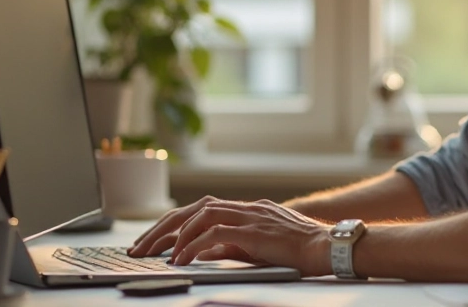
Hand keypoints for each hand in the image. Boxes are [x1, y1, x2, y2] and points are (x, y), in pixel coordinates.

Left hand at [129, 197, 332, 276]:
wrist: (328, 247)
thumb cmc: (299, 251)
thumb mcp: (257, 248)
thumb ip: (229, 247)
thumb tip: (199, 255)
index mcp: (247, 209)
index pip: (201, 209)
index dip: (173, 223)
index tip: (152, 242)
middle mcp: (246, 207)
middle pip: (194, 208)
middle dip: (163, 227)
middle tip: (139, 248)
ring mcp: (250, 216)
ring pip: (201, 215)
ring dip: (174, 235)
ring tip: (156, 255)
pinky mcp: (254, 230)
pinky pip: (215, 234)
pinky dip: (193, 246)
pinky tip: (181, 259)